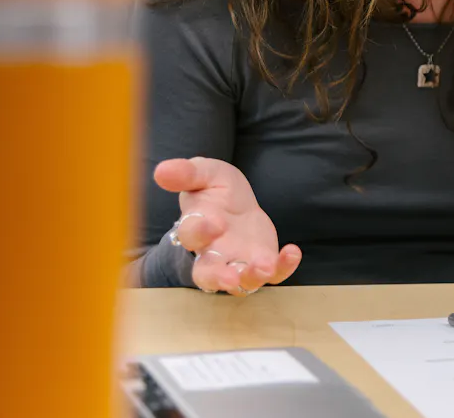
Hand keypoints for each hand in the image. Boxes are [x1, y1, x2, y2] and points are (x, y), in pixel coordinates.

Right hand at [154, 157, 301, 294]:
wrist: (236, 205)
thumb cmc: (214, 190)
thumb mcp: (204, 173)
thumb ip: (186, 173)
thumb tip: (161, 170)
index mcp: (194, 228)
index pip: (190, 236)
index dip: (199, 230)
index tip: (213, 220)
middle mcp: (212, 253)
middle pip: (208, 275)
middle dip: (218, 278)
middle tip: (230, 278)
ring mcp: (238, 261)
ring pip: (240, 283)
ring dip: (251, 278)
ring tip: (265, 267)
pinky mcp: (262, 263)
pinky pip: (273, 274)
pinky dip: (283, 268)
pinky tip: (292, 252)